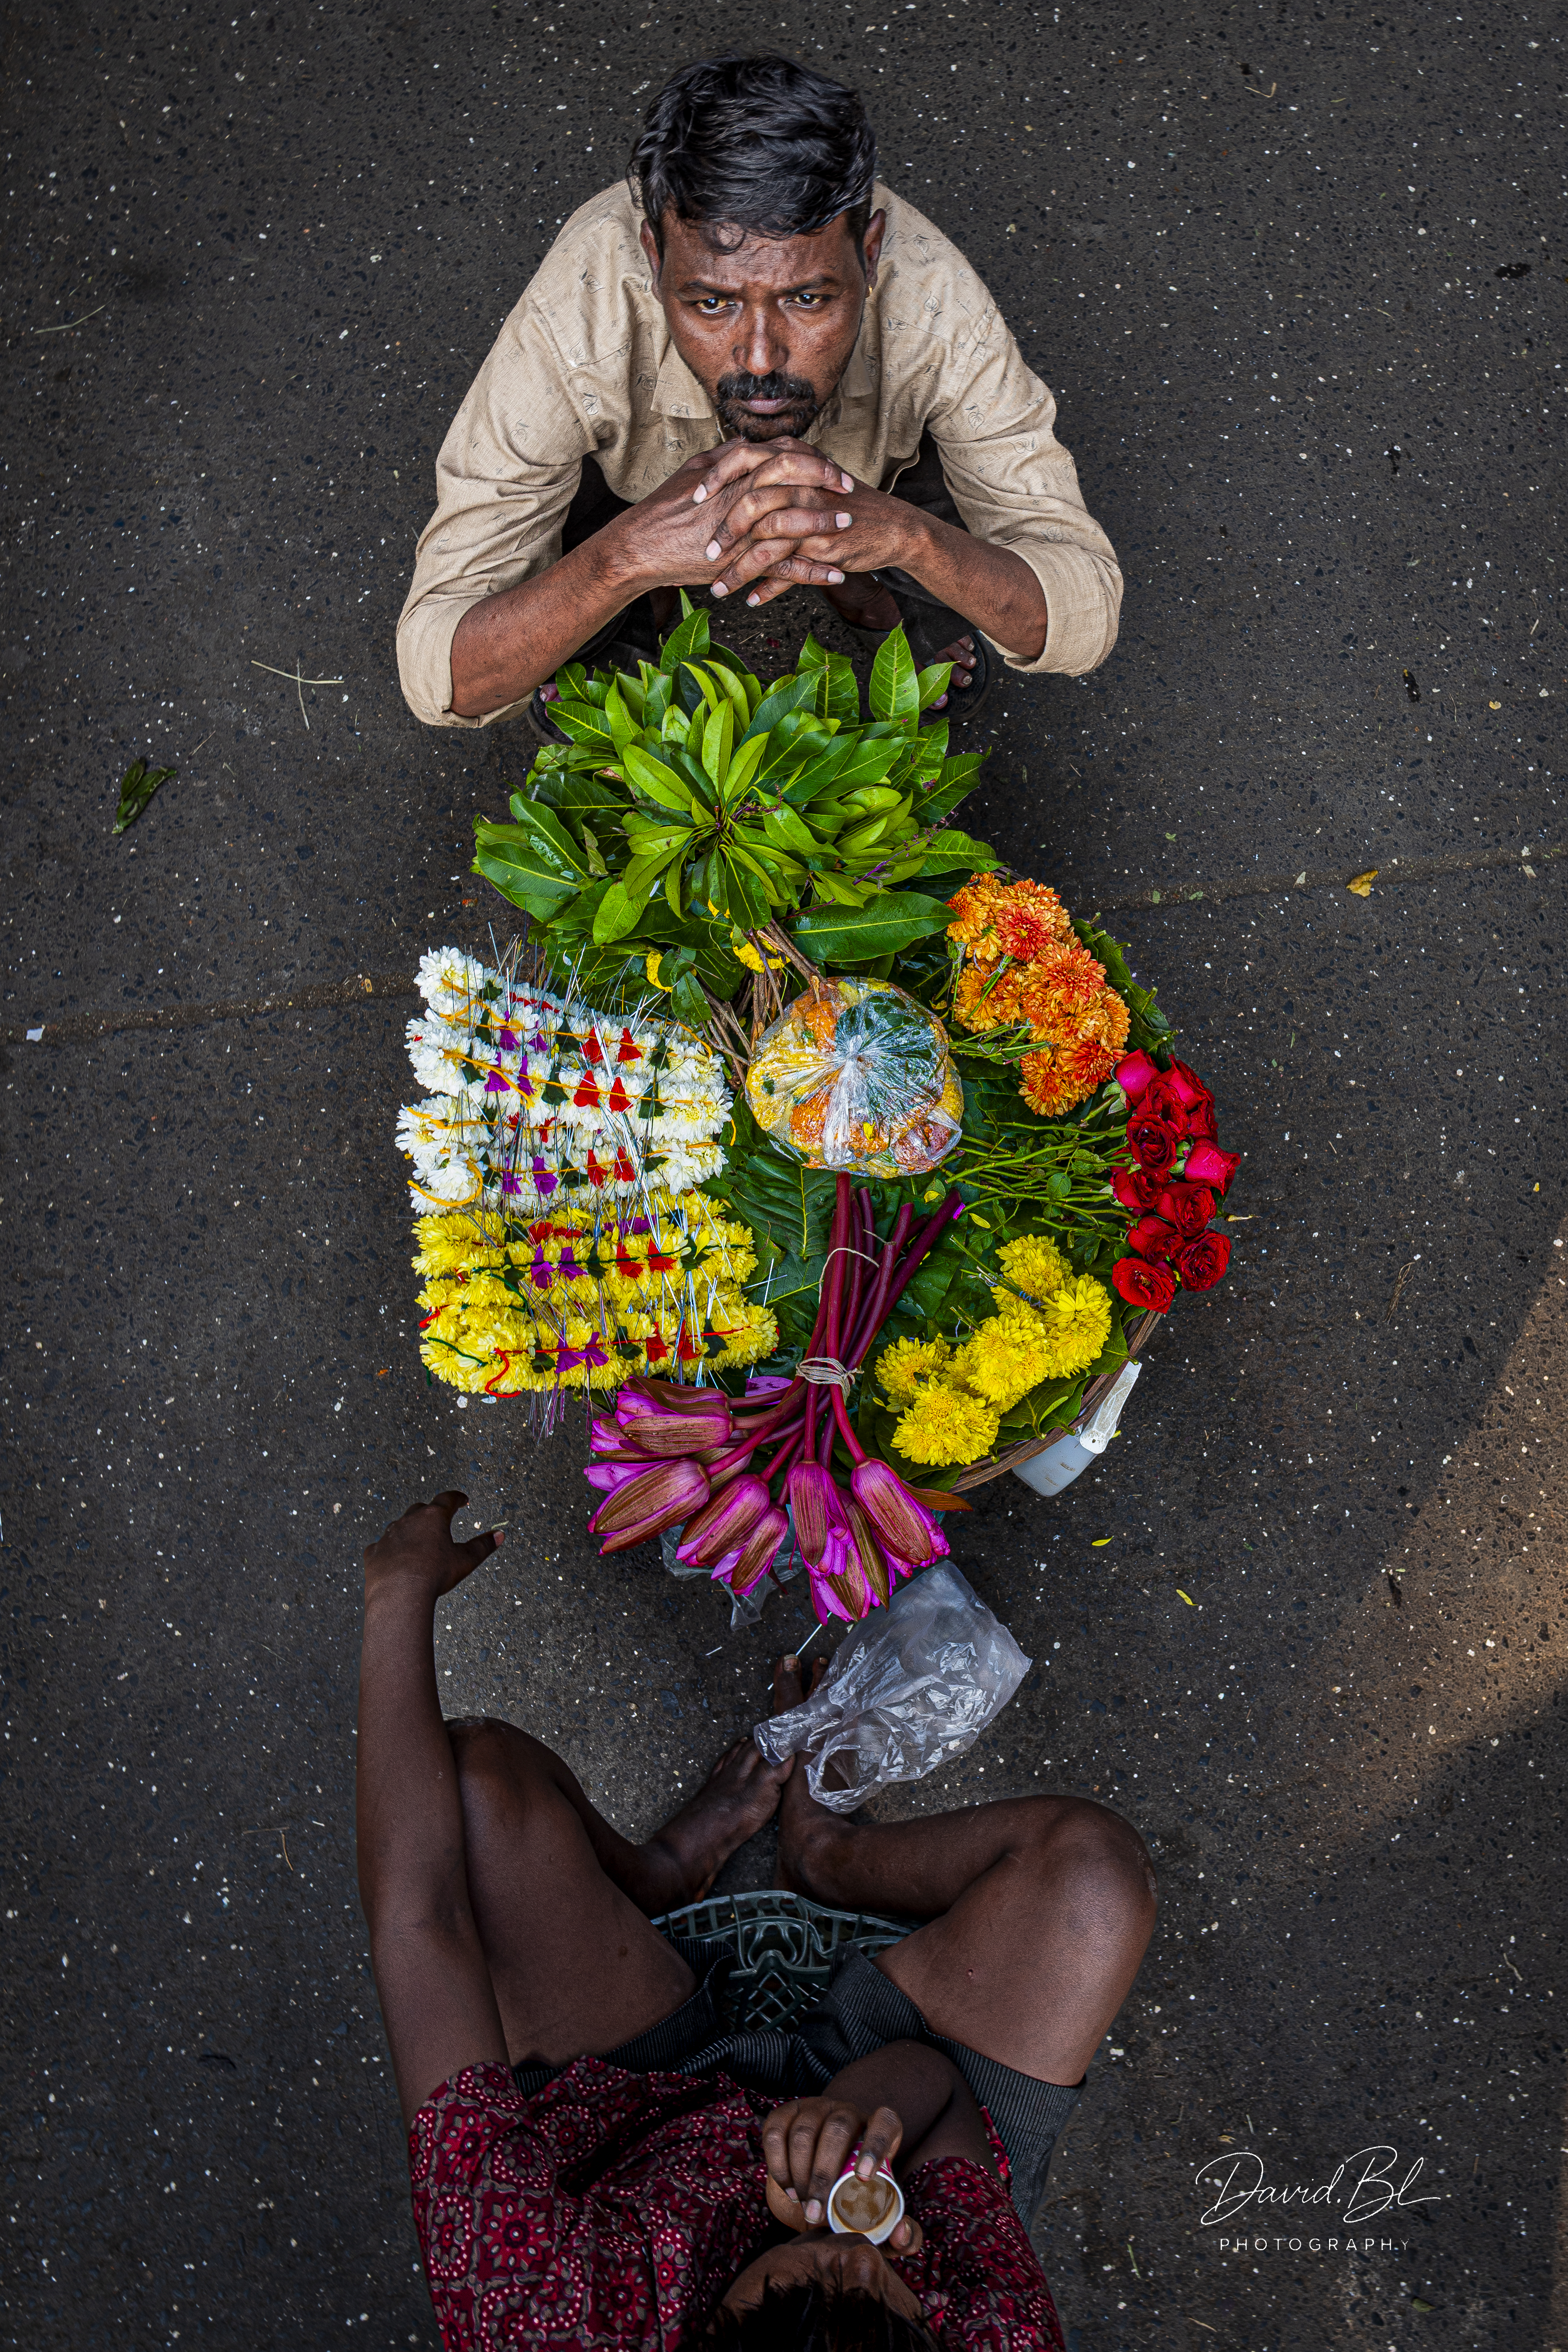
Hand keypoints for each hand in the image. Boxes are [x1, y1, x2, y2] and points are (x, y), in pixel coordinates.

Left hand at [363, 1491, 502, 1605]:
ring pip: (400, 1526)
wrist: (398, 1594)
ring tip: (417, 1543)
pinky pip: (381, 1546)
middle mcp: (408, 1520)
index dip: (457, 1498)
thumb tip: (500, 1536)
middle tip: (439, 1521)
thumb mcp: (465, 1561)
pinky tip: (394, 1559)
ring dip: (409, 1531)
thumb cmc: (434, 1575)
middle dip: (431, 1513)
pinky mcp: (374, 1552)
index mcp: (433, 1517)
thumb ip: (483, 1546)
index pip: (447, 1499)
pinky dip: (389, 1549)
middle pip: (421, 1510)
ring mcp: (388, 1535)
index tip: (463, 1500)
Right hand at [600, 445, 847, 599]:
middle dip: (827, 483)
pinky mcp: (741, 561)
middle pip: (796, 480)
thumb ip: (723, 456)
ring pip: (795, 520)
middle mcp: (743, 494)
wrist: (642, 546)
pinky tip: (834, 576)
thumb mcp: (693, 471)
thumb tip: (745, 441)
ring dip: (825, 524)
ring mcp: (744, 528)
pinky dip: (813, 572)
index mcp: (735, 472)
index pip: (783, 455)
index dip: (811, 457)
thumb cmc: (664, 509)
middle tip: (849, 489)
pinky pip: (785, 567)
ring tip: (848, 526)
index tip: (829, 465)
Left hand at [697, 456, 923, 609]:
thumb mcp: (810, 478)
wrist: (891, 526)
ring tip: (718, 589)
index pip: (743, 458)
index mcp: (792, 461)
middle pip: (749, 504)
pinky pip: (788, 570)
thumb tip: (738, 475)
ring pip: (765, 543)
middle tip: (704, 554)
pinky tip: (752, 600)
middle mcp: (800, 484)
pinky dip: (768, 588)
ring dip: (738, 570)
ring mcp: (811, 515)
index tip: (692, 497)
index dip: (715, 477)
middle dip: (721, 533)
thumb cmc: (844, 503)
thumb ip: (777, 473)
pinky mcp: (823, 546)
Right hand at [760, 2093, 905, 2231]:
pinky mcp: (785, 2114)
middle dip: (823, 2174)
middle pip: (838, 2129)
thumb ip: (902, 2235)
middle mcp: (847, 2111)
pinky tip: (786, 2187)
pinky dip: (777, 2163)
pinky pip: (776, 2132)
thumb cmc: (858, 2200)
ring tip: (802, 2204)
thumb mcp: (882, 2216)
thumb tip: (902, 2233)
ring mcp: (814, 2108)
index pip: (884, 2123)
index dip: (876, 2144)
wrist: (823, 2184)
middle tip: (816, 2214)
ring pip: (804, 2131)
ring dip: (799, 2172)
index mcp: (878, 2128)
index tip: (864, 2178)